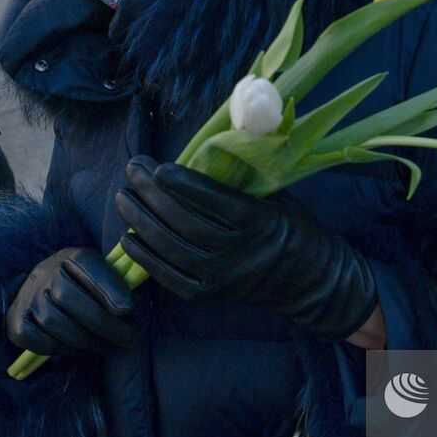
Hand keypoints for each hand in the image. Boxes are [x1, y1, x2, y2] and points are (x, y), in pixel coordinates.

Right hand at [6, 247, 138, 355]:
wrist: (47, 295)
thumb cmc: (88, 289)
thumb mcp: (106, 278)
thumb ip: (120, 286)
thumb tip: (131, 308)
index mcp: (71, 256)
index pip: (86, 263)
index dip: (107, 286)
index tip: (127, 309)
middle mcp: (44, 271)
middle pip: (68, 295)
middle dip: (103, 323)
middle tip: (128, 338)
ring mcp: (27, 296)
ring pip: (53, 321)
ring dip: (85, 340)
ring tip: (107, 346)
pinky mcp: (16, 321)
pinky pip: (36, 340)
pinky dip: (61, 349)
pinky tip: (79, 349)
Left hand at [115, 158, 377, 341]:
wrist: (311, 280)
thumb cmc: (295, 228)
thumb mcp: (282, 197)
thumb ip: (251, 175)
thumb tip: (218, 141)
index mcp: (261, 222)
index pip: (215, 201)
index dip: (184, 184)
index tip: (159, 167)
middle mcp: (240, 252)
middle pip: (186, 222)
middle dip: (154, 194)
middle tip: (134, 170)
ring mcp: (223, 277)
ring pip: (172, 248)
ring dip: (142, 221)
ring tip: (124, 197)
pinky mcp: (210, 294)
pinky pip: (169, 277)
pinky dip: (146, 258)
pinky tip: (128, 237)